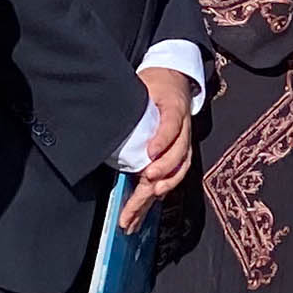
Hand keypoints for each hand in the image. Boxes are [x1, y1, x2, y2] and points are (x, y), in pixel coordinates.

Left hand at [121, 66, 197, 229]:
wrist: (176, 82)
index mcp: (175, 109)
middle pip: (176, 157)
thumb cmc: (156, 86)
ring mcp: (183, 145)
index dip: (162, 141)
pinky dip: (160, 193)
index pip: (171, 127)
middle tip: (145, 188)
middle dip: (160, 176)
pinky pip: (173, 177)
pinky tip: (146, 208)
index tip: (150, 156)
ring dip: (158, 191)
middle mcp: (183, 131)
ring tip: (138, 210)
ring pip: (177, 172)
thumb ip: (133, 99)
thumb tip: (110, 115)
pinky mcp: (179, 156)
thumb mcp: (145, 84)